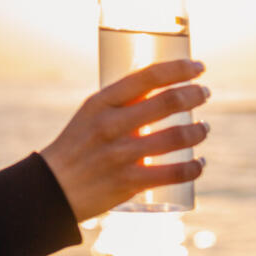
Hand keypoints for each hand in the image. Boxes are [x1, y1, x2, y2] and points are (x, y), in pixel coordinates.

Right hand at [39, 59, 210, 221]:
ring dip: (199, 130)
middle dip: (195, 95)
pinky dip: (194, 167)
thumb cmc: (76, 148)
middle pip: (168, 102)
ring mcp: (120, 155)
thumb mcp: (90, 117)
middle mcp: (110, 125)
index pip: (147, 76)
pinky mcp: (128, 182)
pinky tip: (199, 164)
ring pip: (177, 137)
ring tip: (204, 128)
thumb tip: (160, 93)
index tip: (198, 67)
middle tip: (204, 94)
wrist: (51, 188)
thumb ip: (120, 106)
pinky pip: (175, 173)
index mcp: (100, 103)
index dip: (179, 68)